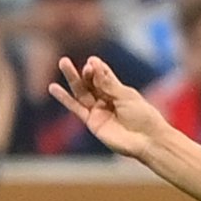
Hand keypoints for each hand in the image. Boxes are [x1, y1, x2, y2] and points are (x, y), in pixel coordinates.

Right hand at [49, 56, 166, 159]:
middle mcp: (107, 100)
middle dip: (82, 72)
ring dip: (72, 79)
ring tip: (63, 63)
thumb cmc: (143, 117)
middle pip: (90, 82)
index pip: (103, 75)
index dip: (97, 68)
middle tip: (68, 60)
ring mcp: (99, 111)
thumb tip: (92, 63)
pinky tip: (54, 88)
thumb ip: (107, 82)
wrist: (147, 141)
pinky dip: (65, 98)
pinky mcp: (92, 122)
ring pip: (82, 92)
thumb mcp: (126, 96)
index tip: (92, 61)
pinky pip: (76, 108)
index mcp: (118, 91)